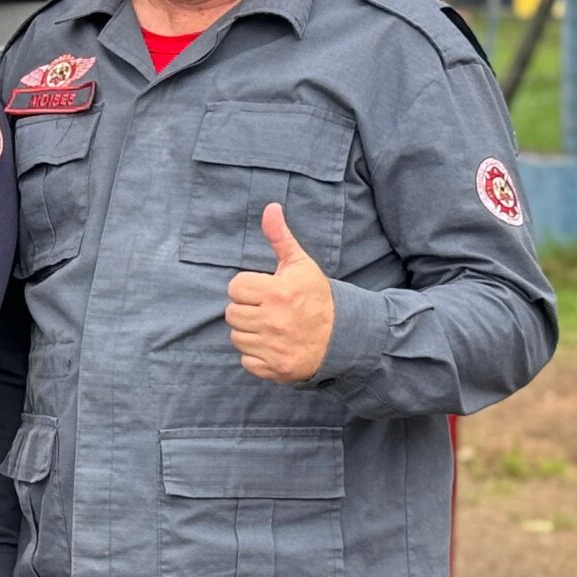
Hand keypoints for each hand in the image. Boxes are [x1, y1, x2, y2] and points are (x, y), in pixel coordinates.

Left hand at [224, 203, 334, 382]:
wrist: (345, 335)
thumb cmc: (317, 296)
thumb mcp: (300, 264)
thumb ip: (280, 237)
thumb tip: (270, 207)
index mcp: (276, 292)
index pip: (235, 287)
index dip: (248, 287)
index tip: (265, 290)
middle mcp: (273, 321)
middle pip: (232, 313)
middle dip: (247, 310)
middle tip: (268, 309)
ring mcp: (274, 347)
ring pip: (237, 337)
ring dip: (250, 333)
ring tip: (271, 327)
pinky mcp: (275, 368)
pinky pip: (246, 361)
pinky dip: (256, 356)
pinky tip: (274, 345)